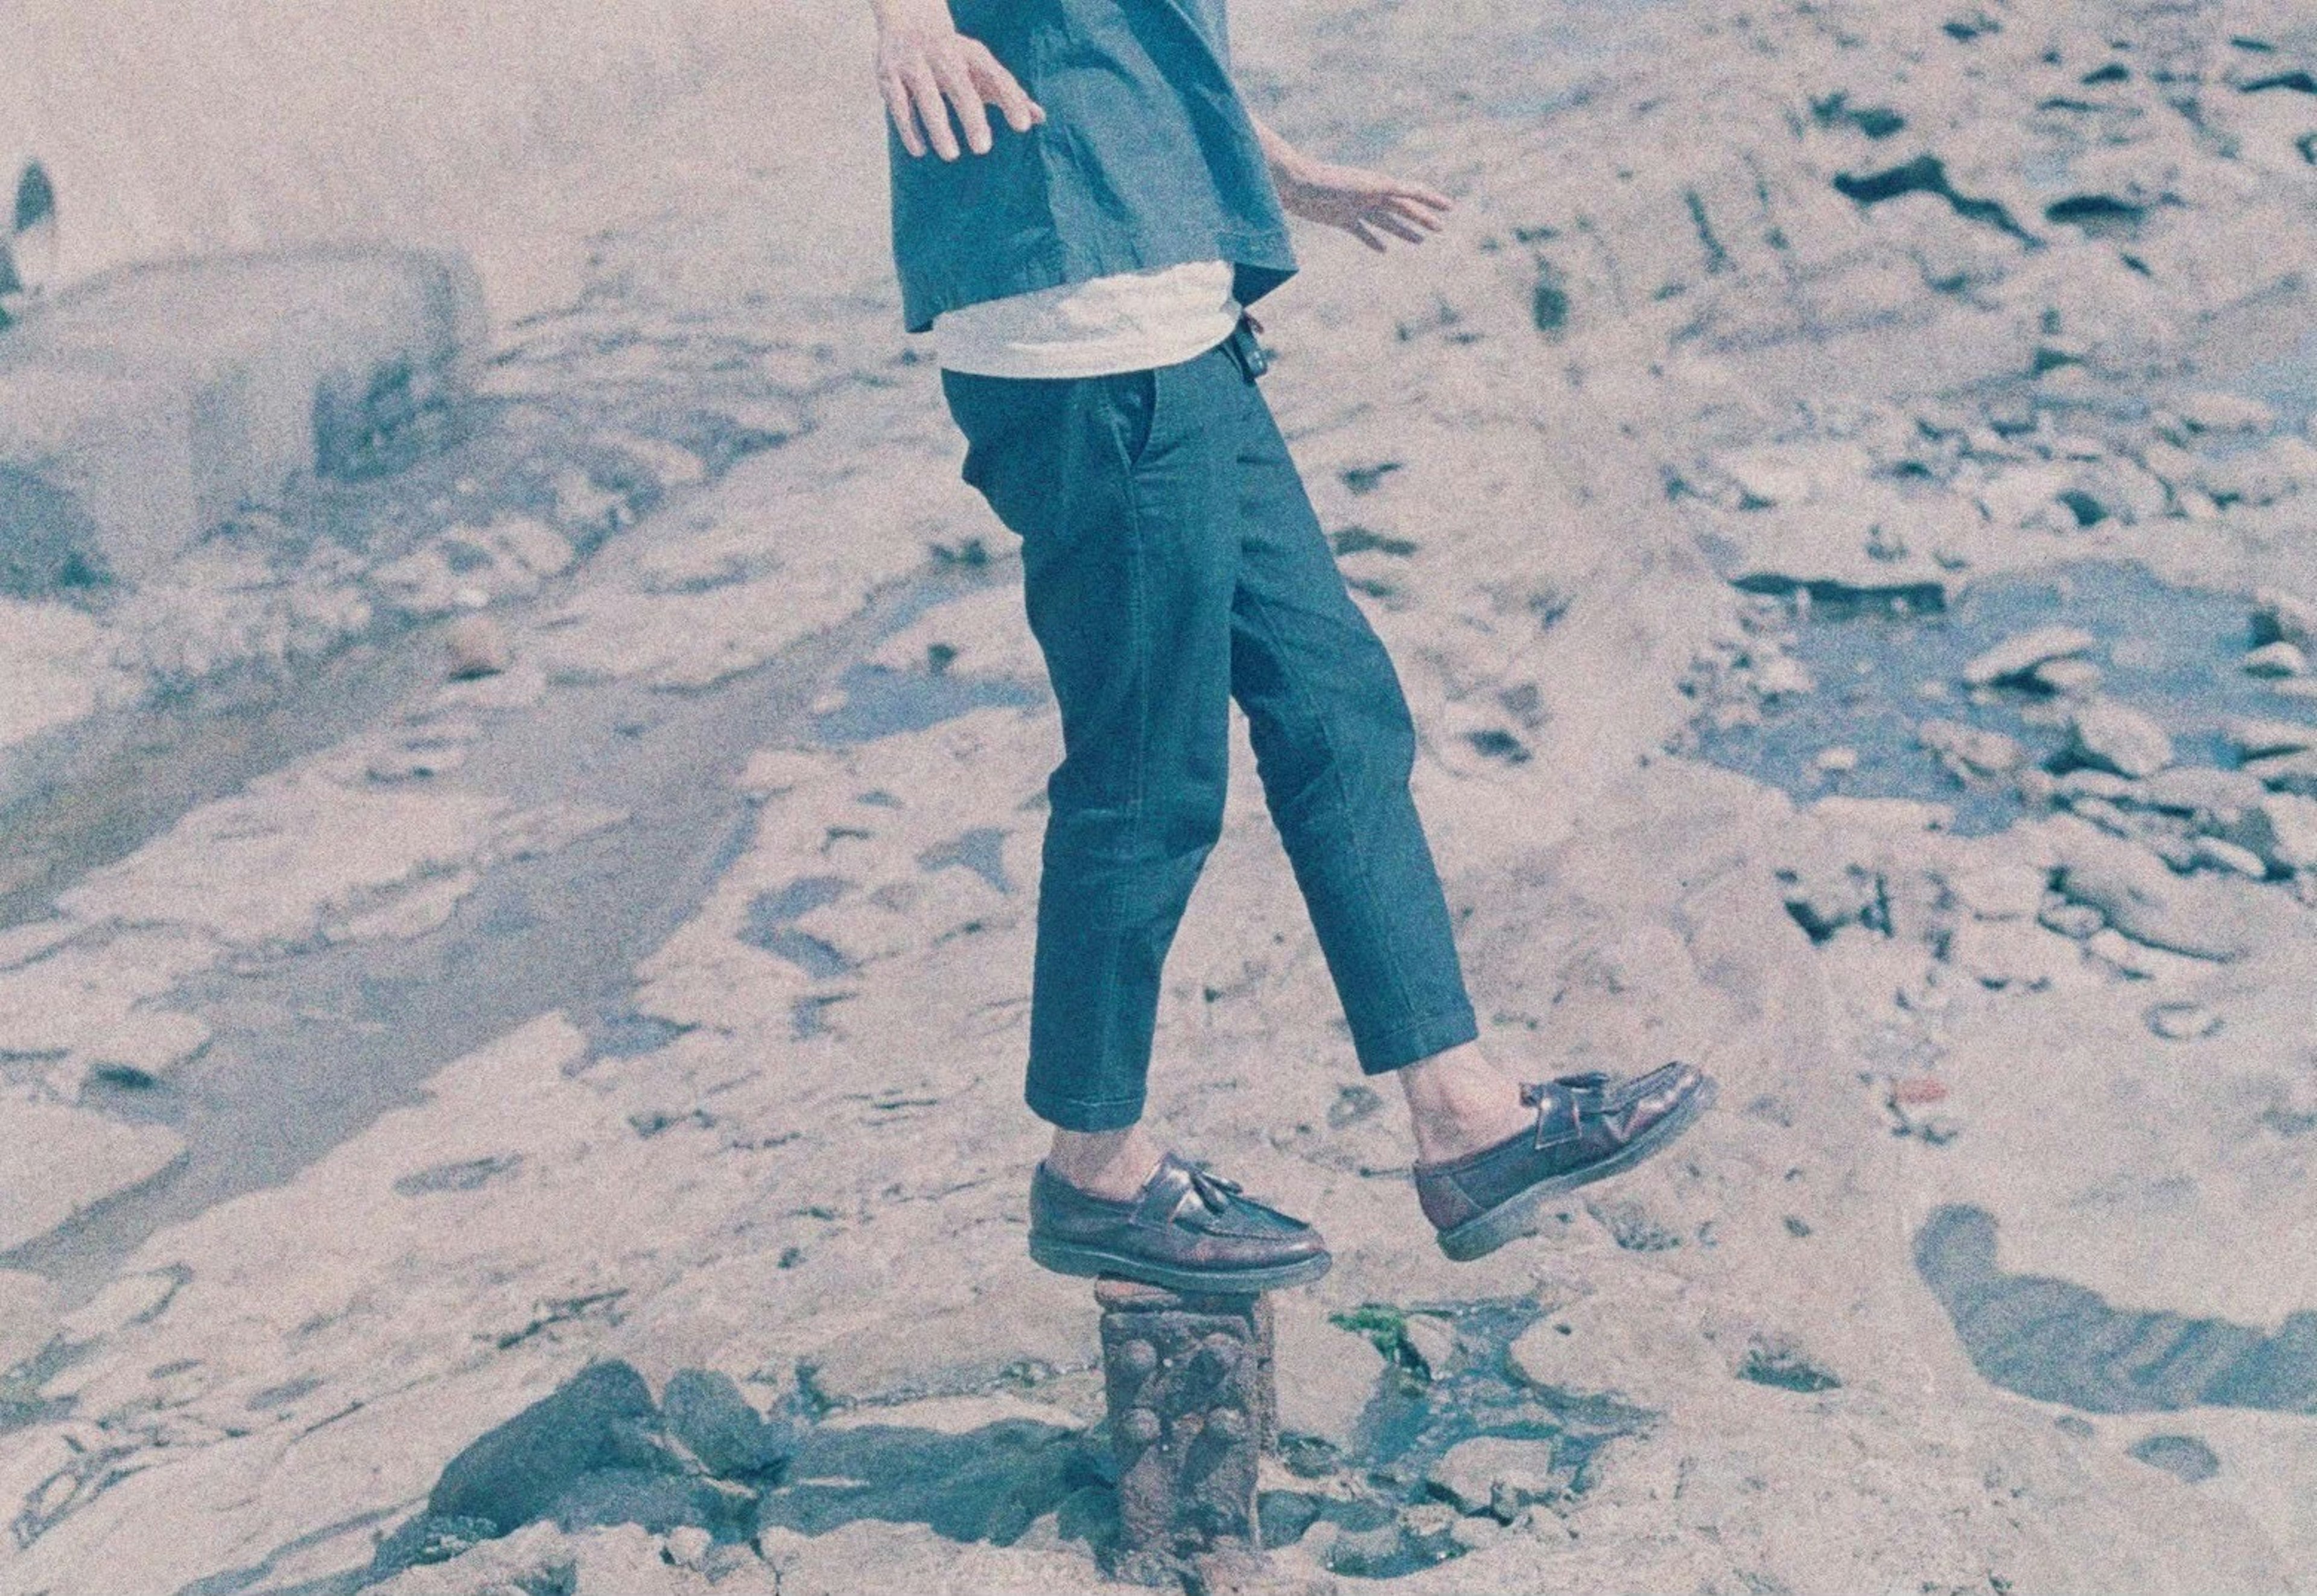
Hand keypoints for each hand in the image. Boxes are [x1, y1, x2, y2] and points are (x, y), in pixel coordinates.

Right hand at [873, 0, 1044, 159]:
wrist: (908, 20)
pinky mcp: (889, 76)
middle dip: (971, 116)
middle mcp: (943, 55)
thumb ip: (1009, 93)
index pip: (995, 76)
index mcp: (972, 53)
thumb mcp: (982, 69)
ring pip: (926, 97)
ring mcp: (914, 64)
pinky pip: (898, 106)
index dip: (1010, 99)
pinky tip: (920, 151)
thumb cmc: (955, 57)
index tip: (1023, 127)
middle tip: (983, 149)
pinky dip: (909, 128)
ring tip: (951, 155)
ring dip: (938, 127)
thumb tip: (1040, 117)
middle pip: (959, 86)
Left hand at [1275, 160, 1451, 250]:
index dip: (1432, 201)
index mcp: (1380, 185)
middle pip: (1403, 209)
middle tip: (1440, 229)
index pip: (1413, 193)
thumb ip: (1387, 188)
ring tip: (1420, 241)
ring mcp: (1357, 207)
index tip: (1450, 208)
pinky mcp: (1341, 219)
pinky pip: (1363, 232)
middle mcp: (1372, 195)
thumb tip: (1412, 190)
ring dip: (1404, 231)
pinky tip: (1384, 250)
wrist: (1295, 183)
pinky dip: (1374, 241)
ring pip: (1387, 222)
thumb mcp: (1362, 185)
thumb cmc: (1326, 181)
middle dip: (1422, 219)